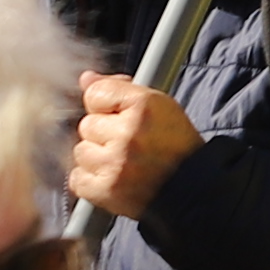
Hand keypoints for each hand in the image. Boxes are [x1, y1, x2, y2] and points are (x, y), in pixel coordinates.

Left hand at [68, 74, 202, 219]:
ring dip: (95, 157)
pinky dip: (90, 180)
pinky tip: (112, 177)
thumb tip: (87, 79)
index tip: (118, 116)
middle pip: (86, 124)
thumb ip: (118, 88)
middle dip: (101, 134)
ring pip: (80, 151)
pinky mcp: (105, 190)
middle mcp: (128, 133)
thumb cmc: (175, 146)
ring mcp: (115, 164)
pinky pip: (77, 178)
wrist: (192, 188)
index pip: (96, 94)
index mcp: (144, 106)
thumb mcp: (158, 106)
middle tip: (127, 143)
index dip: (105, 105)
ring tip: (121, 162)